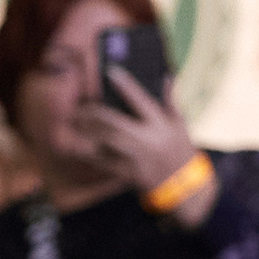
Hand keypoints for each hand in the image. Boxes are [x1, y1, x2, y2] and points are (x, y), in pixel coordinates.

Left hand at [85, 73, 204, 209]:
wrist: (184, 186)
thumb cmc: (181, 151)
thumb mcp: (181, 125)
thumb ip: (171, 101)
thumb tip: (166, 77)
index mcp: (160, 124)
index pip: (141, 100)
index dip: (125, 85)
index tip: (110, 71)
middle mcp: (147, 139)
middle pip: (115, 122)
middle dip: (95, 113)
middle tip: (81, 107)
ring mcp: (136, 157)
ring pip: (107, 141)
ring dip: (89, 131)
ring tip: (75, 123)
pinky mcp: (128, 173)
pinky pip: (104, 163)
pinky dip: (89, 155)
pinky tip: (76, 148)